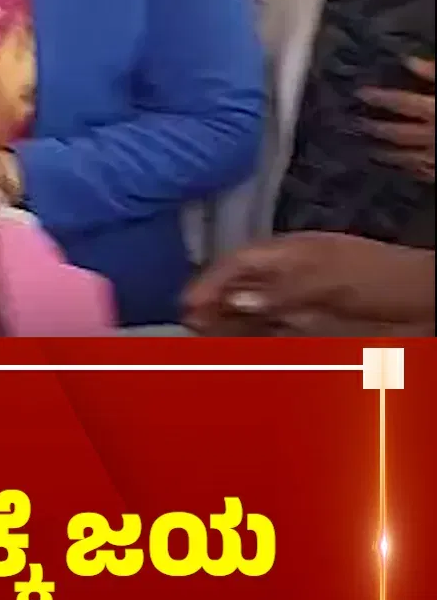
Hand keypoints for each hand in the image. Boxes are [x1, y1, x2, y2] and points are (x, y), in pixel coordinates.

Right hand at [184, 232, 436, 335]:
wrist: (423, 297)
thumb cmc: (377, 279)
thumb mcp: (330, 280)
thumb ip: (283, 290)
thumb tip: (236, 299)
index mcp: (290, 253)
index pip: (237, 262)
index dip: (210, 280)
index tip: (187, 303)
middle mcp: (288, 274)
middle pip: (239, 286)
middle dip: (212, 304)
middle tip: (189, 326)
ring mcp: (298, 298)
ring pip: (251, 310)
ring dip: (228, 323)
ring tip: (205, 339)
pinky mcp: (310, 322)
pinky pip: (271, 329)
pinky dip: (252, 338)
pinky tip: (239, 347)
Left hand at [357, 56, 434, 182]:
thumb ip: (436, 73)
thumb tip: (407, 61)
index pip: (401, 102)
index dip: (379, 97)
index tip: (359, 93)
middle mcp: (433, 136)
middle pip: (397, 133)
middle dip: (375, 128)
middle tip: (352, 124)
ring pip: (406, 157)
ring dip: (385, 153)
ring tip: (368, 150)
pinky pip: (422, 173)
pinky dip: (407, 169)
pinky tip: (399, 168)